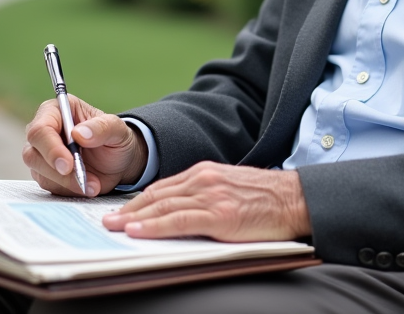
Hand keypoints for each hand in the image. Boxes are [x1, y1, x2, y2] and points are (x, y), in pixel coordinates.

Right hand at [22, 96, 147, 196]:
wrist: (118, 162)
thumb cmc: (115, 138)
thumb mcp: (117, 129)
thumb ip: (101, 128)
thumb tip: (79, 134)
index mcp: (56, 111)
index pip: (40, 129)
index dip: (51, 148)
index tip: (68, 164)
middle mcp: (44, 131)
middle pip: (32, 153)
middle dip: (55, 169)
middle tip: (80, 178)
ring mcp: (42, 154)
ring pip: (39, 172)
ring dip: (66, 182)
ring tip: (92, 182)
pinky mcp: (45, 174)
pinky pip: (49, 186)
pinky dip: (69, 189)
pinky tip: (87, 186)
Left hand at [102, 162, 310, 241]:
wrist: (296, 199)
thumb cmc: (266, 200)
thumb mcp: (230, 189)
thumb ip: (205, 195)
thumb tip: (180, 212)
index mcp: (205, 172)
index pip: (163, 187)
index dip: (139, 201)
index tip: (121, 212)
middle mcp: (203, 179)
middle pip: (157, 195)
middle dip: (129, 210)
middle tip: (107, 221)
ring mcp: (210, 196)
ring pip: (162, 207)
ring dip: (134, 218)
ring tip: (114, 228)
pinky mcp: (219, 214)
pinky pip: (178, 220)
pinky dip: (154, 226)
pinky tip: (138, 231)